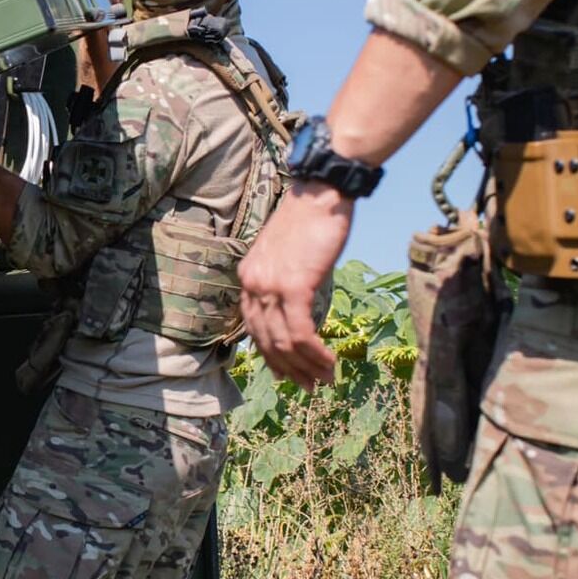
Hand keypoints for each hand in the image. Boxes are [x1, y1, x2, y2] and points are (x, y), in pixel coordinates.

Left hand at [240, 180, 354, 388]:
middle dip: (290, 369)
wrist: (320, 192)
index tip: (289, 374)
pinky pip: (300, 333)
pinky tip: (329, 361)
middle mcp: (252, 284)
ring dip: (306, 367)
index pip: (253, 329)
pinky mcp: (293, 286)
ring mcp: (270, 286)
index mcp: (248, 278)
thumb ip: (285, 283)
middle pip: (266, 341)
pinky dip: (315, 353)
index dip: (271, 356)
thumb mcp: (289, 256)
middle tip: (311, 386)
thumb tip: (298, 311)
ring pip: (284, 342)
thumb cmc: (311, 220)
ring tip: (325, 380)